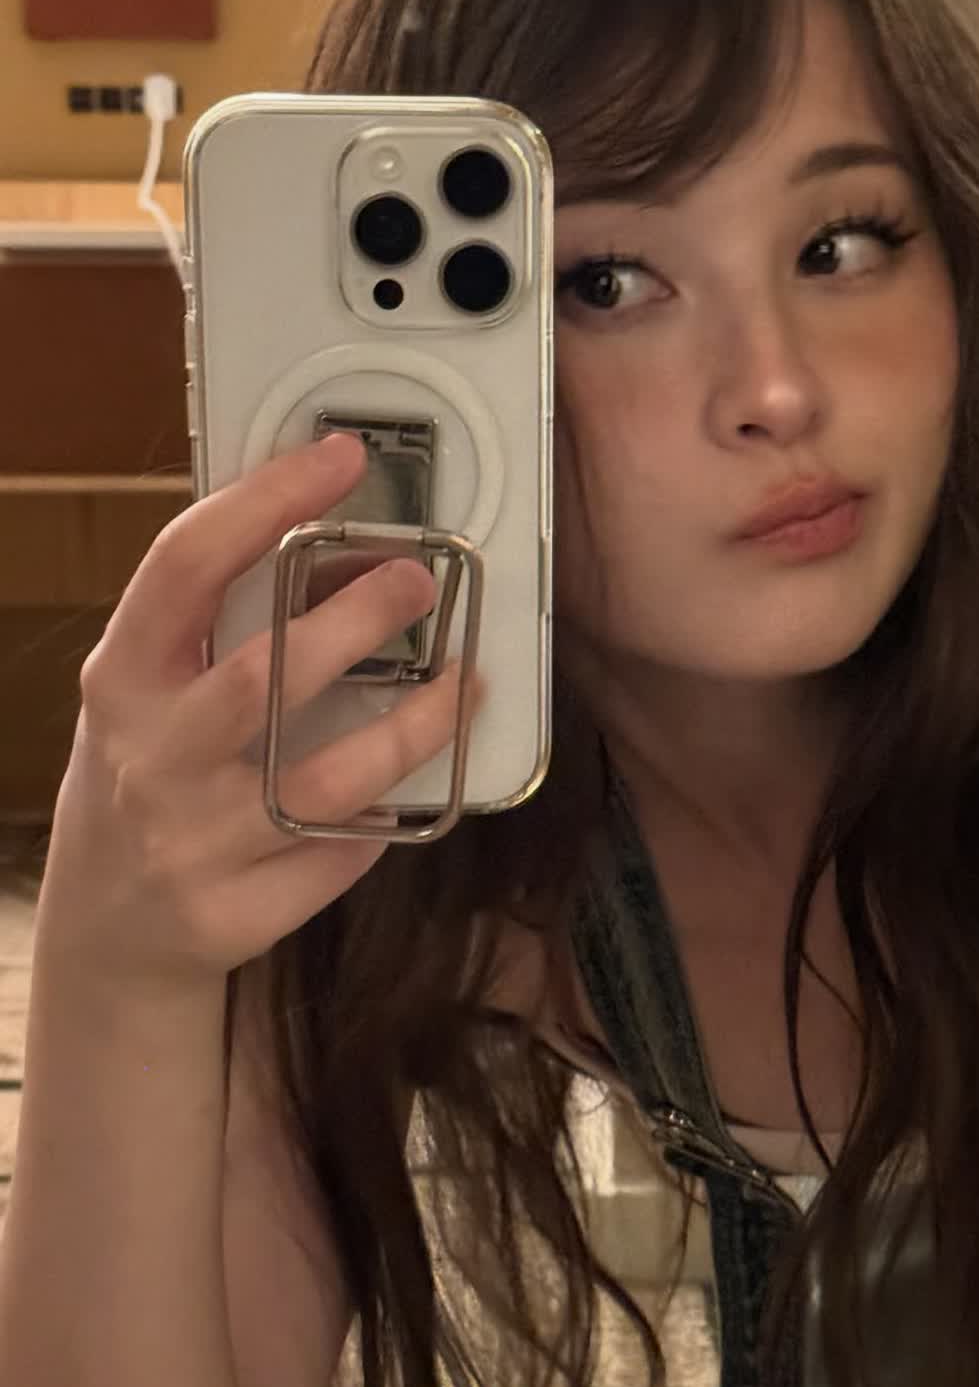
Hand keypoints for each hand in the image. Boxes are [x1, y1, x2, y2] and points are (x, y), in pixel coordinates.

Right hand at [36, 432, 483, 991]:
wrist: (107, 928)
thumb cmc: (148, 777)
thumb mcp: (147, 692)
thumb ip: (212, 628)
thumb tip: (332, 538)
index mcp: (122, 679)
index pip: (183, 568)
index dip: (263, 502)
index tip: (338, 458)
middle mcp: (150, 758)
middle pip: (264, 678)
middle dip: (356, 619)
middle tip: (421, 579)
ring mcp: (191, 844)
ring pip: (324, 783)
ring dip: (411, 727)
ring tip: (463, 683)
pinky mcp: (235, 915)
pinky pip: (338, 856)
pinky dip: (385, 820)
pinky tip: (412, 787)